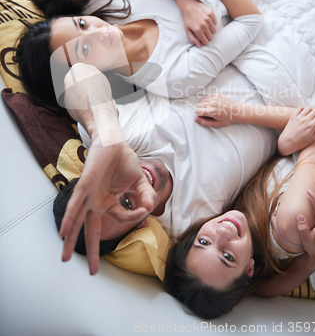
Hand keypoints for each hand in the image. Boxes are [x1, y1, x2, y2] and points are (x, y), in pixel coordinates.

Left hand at [59, 142, 154, 274]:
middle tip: (92, 272)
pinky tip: (63, 232)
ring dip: (71, 240)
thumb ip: (145, 195)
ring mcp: (89, 195)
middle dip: (92, 251)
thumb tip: (151, 209)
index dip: (134, 216)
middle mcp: (97, 202)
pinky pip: (75, 206)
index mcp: (109, 201)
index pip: (122, 216)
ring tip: (65, 258)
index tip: (144, 208)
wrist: (114, 141)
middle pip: (92, 230)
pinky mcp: (84, 187)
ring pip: (78, 222)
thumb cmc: (124, 160)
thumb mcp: (138, 182)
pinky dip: (69, 219)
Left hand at [170, 0, 216, 45]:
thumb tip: (199, 45)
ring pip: (214, 31)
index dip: (204, 41)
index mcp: (197, 30)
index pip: (206, 41)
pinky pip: (215, 23)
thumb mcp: (187, 30)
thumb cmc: (187, 18)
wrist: (189, 5)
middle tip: (204, 33)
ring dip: (210, 31)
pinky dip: (212, 23)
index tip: (203, 39)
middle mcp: (204, 25)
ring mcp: (208, 19)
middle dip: (208, 37)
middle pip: (211, 37)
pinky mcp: (211, 14)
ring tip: (206, 27)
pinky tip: (207, 21)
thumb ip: (192, 39)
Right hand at [194, 94, 241, 126]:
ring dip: (203, 105)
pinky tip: (212, 104)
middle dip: (200, 110)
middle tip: (207, 113)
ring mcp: (214, 98)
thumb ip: (205, 122)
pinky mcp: (217, 95)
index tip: (204, 116)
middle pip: (198, 105)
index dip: (199, 114)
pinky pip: (207, 96)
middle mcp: (212, 103)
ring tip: (210, 109)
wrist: (238, 111)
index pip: (196, 110)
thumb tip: (196, 119)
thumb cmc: (228, 118)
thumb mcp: (217, 124)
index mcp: (211, 111)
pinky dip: (207, 100)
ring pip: (201, 100)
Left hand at [278, 106, 314, 155]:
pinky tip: (304, 112)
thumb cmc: (300, 143)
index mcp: (312, 126)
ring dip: (312, 110)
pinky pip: (299, 108)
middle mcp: (306, 120)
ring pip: (308, 108)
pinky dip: (304, 108)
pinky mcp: (293, 116)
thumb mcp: (312, 139)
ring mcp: (299, 117)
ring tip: (311, 115)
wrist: (286, 143)